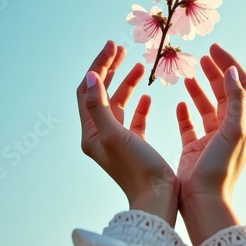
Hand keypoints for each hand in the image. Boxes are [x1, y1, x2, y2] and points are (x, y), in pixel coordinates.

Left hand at [77, 41, 178, 225]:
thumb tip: (91, 76)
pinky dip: (138, 105)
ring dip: (126, 83)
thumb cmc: (137, 168)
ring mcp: (117, 138)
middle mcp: (100, 134)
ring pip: (118, 103)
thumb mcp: (114, 134)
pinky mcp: (133, 143)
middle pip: (100, 93)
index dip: (98, 66)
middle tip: (122, 49)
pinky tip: (146, 96)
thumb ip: (100, 105)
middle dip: (110, 69)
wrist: (156, 198)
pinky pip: (133, 118)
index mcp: (91, 132)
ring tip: (138, 66)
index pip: (88, 90)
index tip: (113, 47)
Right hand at [176, 43, 245, 245]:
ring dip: (200, 90)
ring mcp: (213, 139)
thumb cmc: (220, 169)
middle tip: (202, 56)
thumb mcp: (233, 131)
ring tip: (188, 75)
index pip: (242, 86)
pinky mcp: (196, 148)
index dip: (230, 65)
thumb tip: (231, 71)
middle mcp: (231, 130)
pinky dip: (186, 113)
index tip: (214, 49)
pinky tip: (179, 104)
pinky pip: (191, 125)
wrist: (202, 201)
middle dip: (215, 73)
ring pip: (207, 107)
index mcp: (245, 125)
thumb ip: (235, 100)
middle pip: (225, 93)